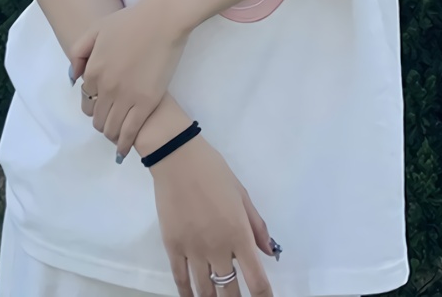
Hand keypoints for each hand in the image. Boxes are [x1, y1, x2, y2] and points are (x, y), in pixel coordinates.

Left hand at [71, 0, 188, 159]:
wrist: (163, 19)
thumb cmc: (132, 20)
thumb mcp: (96, 30)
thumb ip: (79, 53)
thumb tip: (73, 79)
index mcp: (92, 70)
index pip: (86, 99)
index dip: (92, 104)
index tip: (100, 106)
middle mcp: (105, 87)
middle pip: (97, 117)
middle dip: (101, 122)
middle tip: (110, 123)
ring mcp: (126, 96)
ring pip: (111, 128)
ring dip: (111, 135)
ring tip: (117, 136)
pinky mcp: (147, 102)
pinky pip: (130, 131)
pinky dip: (124, 144)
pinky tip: (124, 150)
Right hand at [152, 135, 274, 296]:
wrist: (178, 159)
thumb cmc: (214, 171)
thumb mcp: (241, 194)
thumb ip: (257, 225)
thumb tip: (268, 251)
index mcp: (239, 234)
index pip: (256, 280)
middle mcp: (217, 248)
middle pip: (230, 291)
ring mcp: (193, 250)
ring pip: (205, 290)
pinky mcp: (172, 247)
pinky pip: (181, 279)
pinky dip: (187, 293)